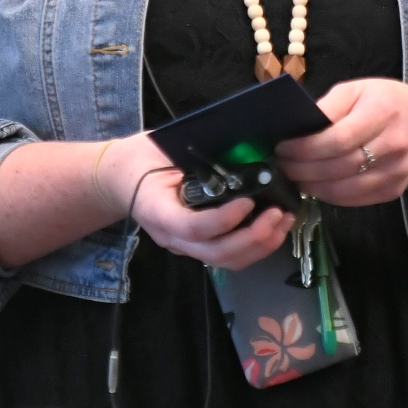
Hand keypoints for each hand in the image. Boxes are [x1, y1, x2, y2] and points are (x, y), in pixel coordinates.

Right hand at [97, 133, 293, 270]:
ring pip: (227, 261)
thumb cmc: (143, 158)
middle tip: (278, 212)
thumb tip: (237, 146)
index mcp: (158, 211)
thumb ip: (193, 154)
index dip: (224, 220)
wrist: (123, 178)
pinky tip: (275, 227)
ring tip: (284, 220)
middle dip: (254, 237)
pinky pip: (230, 256)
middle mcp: (172, 236)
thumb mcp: (162, 150)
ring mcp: (186, 246)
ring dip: (262, 245)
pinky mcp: (199, 246)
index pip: (192, 228)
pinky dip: (257, 246)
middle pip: (216, 253)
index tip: (248, 201)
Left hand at [273, 79, 407, 207]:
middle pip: (338, 166)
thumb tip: (296, 129)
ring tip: (294, 177)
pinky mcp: (393, 191)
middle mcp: (393, 144)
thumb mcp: (359, 89)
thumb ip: (329, 107)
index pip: (338, 139)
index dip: (305, 148)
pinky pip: (355, 200)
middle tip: (282, 165)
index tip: (283, 147)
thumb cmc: (389, 103)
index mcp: (382, 112)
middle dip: (303, 169)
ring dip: (312, 187)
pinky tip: (315, 186)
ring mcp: (396, 172)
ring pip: (344, 190)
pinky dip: (329, 196)